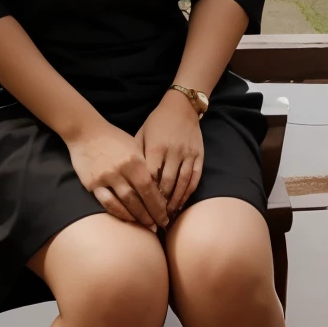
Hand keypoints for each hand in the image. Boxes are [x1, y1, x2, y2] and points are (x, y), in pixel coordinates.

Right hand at [65, 120, 168, 229]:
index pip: (150, 188)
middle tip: (161, 226)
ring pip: (124, 204)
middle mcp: (120, 171)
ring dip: (137, 218)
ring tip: (147, 226)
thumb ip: (144, 165)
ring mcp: (105, 178)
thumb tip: (158, 186)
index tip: (166, 214)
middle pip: (139, 199)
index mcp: (134, 160)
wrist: (85, 131)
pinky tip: (127, 218)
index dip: (159, 204)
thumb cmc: (113, 138)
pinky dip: (118, 212)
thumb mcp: (134, 146)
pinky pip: (107, 203)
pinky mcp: (92, 184)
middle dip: (151, 215)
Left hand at [138, 92, 203, 216]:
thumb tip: (128, 180)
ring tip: (168, 215)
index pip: (150, 177)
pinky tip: (182, 203)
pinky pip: (195, 178)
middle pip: (167, 184)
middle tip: (154, 220)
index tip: (141, 209)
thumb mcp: (140, 135)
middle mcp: (173, 152)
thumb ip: (136, 156)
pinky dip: (188, 192)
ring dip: (175, 202)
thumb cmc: (156, 122)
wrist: (181, 106)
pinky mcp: (199, 155)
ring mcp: (188, 154)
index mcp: (156, 147)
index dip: (146, 195)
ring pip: (182, 183)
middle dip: (160, 204)